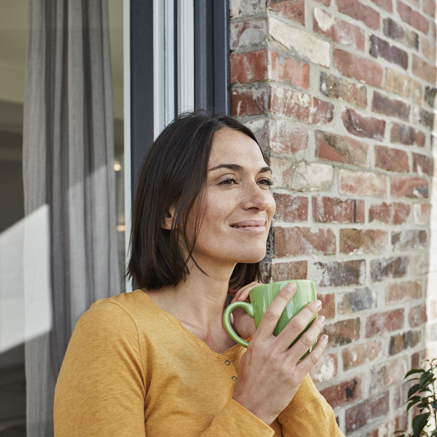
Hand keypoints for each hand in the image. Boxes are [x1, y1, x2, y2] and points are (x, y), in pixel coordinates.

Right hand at [232, 283, 327, 425]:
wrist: (251, 406)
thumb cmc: (248, 378)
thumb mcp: (249, 354)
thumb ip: (261, 339)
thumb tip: (270, 324)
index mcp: (258, 342)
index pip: (271, 313)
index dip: (283, 297)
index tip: (291, 286)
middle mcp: (271, 351)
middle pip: (293, 324)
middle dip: (308, 310)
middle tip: (316, 302)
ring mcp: (284, 364)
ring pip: (305, 339)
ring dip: (317, 326)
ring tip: (322, 318)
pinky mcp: (294, 377)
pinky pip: (311, 358)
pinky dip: (320, 347)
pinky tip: (324, 339)